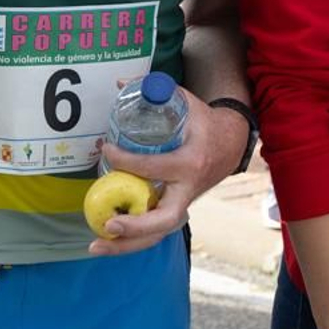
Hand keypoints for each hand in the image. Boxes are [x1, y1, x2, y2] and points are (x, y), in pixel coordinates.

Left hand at [87, 89, 247, 256]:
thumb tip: (118, 82)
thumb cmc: (204, 122)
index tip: (106, 149)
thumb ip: (153, 93)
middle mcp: (188, 189)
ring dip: (127, 244)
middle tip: (108, 223)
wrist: (231, 143)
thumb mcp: (185, 102)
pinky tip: (106, 241)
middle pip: (164, 219)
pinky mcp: (178, 209)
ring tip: (96, 245)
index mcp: (191, 162)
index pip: (154, 167)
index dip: (126, 160)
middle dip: (135, 226)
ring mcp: (184, 203)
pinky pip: (155, 230)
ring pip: (158, 233)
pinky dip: (132, 239)